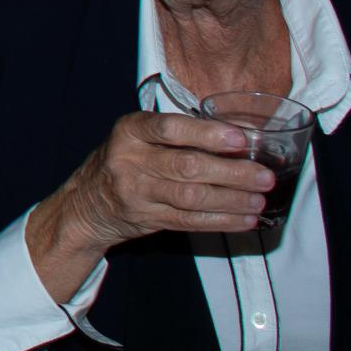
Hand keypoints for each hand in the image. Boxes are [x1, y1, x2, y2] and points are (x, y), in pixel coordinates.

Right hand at [28, 111, 268, 296]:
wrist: (86, 203)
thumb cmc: (126, 160)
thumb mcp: (141, 137)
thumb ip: (183, 135)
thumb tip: (243, 135)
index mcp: (130, 129)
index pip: (170, 128)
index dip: (208, 134)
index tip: (241, 139)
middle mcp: (128, 159)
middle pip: (187, 167)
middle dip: (232, 173)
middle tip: (265, 176)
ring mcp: (135, 192)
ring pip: (191, 198)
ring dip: (231, 200)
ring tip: (259, 199)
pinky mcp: (145, 218)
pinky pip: (189, 221)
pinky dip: (221, 221)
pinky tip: (244, 219)